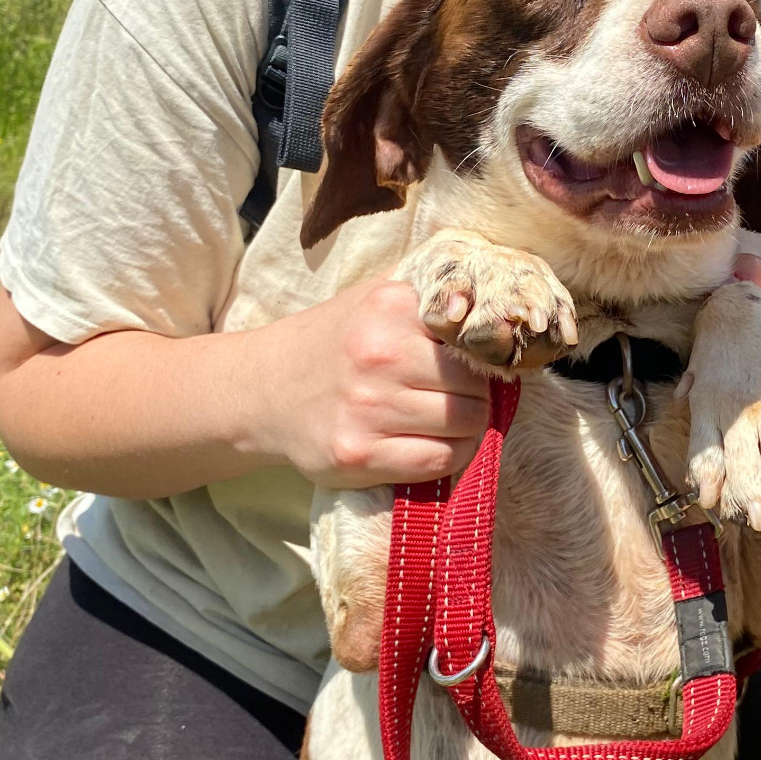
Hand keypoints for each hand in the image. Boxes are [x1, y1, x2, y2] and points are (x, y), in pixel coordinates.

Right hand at [247, 276, 489, 489]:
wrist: (263, 390)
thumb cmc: (334, 342)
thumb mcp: (375, 299)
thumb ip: (429, 298)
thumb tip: (497, 313)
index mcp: (389, 307)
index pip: (474, 338)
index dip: (484, 355)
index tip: (479, 365)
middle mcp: (379, 355)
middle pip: (476, 386)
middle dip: (478, 395)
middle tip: (461, 396)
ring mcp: (367, 409)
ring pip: (466, 426)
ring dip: (468, 428)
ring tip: (449, 420)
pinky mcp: (359, 455)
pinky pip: (438, 461)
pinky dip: (450, 457)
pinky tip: (436, 444)